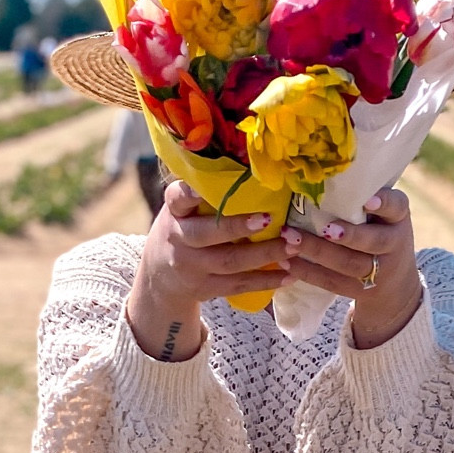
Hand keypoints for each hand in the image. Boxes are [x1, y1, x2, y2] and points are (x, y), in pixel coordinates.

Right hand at [127, 181, 286, 360]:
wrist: (161, 274)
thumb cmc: (185, 228)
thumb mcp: (184, 208)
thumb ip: (206, 192)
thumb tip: (251, 164)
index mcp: (175, 211)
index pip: (178, 198)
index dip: (190, 192)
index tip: (204, 187)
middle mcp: (178, 239)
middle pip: (207, 234)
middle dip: (238, 227)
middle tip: (269, 219)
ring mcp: (191, 267)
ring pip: (229, 262)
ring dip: (264, 254)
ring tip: (292, 247)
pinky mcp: (204, 288)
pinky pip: (238, 285)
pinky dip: (266, 281)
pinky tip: (289, 275)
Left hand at [278, 187, 421, 349]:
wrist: (396, 285)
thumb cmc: (380, 234)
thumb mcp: (385, 216)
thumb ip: (363, 200)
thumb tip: (319, 173)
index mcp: (399, 219)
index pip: (397, 207)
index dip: (384, 204)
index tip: (367, 200)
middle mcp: (393, 245)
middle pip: (373, 242)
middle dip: (348, 235)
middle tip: (324, 228)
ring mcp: (378, 272)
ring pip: (348, 264)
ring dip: (317, 252)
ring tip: (290, 240)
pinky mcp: (359, 291)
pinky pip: (332, 282)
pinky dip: (308, 272)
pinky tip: (287, 262)